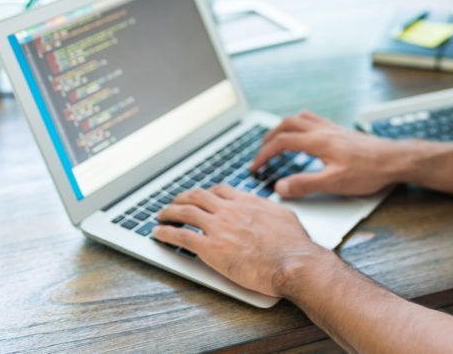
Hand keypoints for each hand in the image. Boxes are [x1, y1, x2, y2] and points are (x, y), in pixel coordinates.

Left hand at [153, 183, 328, 296]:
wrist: (292, 262)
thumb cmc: (294, 246)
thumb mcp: (285, 217)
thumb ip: (270, 211)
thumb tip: (271, 210)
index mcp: (248, 202)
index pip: (220, 190)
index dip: (206, 192)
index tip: (201, 196)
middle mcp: (230, 210)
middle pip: (198, 196)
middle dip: (182, 197)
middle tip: (175, 202)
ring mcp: (218, 227)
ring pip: (185, 212)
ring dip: (169, 212)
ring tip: (161, 215)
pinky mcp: (210, 248)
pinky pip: (180, 236)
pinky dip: (166, 233)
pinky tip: (158, 234)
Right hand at [251, 110, 399, 197]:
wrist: (395, 159)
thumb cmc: (369, 171)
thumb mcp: (334, 183)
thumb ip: (305, 185)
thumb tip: (280, 188)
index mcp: (318, 141)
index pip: (282, 142)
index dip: (264, 154)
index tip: (255, 167)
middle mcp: (323, 130)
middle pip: (287, 124)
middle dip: (269, 137)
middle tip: (261, 153)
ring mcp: (333, 128)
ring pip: (300, 118)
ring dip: (284, 127)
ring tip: (277, 140)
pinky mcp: (341, 131)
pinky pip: (314, 120)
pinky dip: (301, 125)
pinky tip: (305, 137)